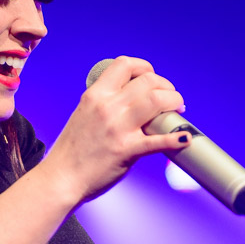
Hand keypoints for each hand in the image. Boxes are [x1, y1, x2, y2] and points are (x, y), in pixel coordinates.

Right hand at [41, 56, 190, 205]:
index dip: (145, 67)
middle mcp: (107, 107)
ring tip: (178, 110)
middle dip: (166, 86)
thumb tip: (130, 102)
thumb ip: (105, 105)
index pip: (125, 65)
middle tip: (171, 98)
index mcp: (95, 95)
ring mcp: (118, 128)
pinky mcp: (126, 150)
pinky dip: (175, 138)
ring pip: (156, 100)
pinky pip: (158, 140)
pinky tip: (184, 137)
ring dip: (174, 102)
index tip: (152, 78)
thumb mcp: (83, 115)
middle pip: (148, 81)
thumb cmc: (72, 152)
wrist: (60, 179)